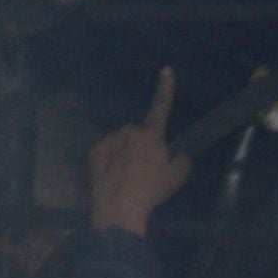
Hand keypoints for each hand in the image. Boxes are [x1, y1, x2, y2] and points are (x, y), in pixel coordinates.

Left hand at [87, 72, 189, 234]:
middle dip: (141, 143)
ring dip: (124, 151)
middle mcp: (130, 132)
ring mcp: (110, 140)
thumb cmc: (151, 191)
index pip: (161, 106)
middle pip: (138, 132)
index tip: (166, 69)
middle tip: (145, 168)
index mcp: (152, 135)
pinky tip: (113, 176)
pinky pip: (106, 150)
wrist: (119, 207)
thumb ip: (181, 160)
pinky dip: (110, 159)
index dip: (165, 88)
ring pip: (121, 140)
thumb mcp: (177, 178)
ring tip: (126, 175)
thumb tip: (178, 153)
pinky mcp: (95, 152)